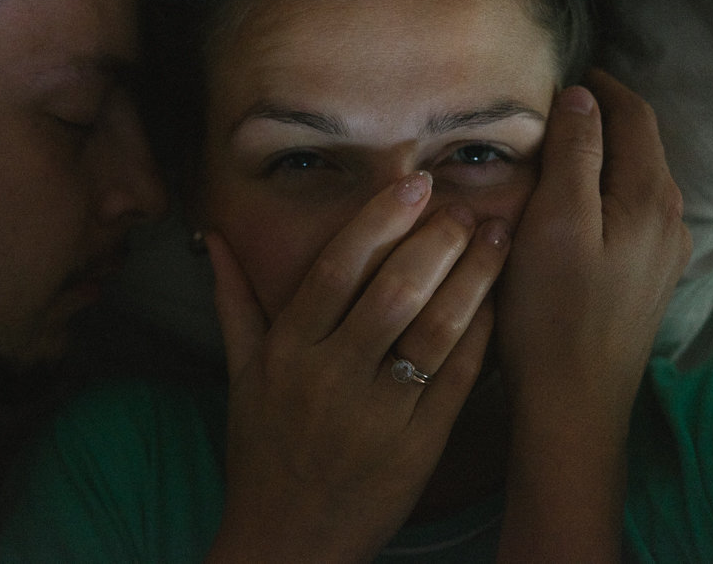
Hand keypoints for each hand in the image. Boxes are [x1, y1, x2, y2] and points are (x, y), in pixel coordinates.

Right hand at [206, 172, 510, 561]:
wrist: (287, 541)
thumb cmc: (263, 452)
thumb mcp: (241, 377)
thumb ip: (234, 302)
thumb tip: (214, 240)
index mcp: (287, 353)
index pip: (336, 271)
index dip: (378, 221)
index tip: (414, 184)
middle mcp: (330, 378)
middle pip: (394, 292)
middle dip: (437, 241)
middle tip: (466, 207)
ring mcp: (378, 415)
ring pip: (435, 331)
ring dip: (473, 278)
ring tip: (498, 239)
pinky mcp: (419, 447)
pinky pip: (457, 379)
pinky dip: (481, 335)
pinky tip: (497, 301)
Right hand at [495, 70, 691, 561]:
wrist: (572, 403)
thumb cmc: (552, 311)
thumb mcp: (555, 221)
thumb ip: (574, 154)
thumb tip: (583, 96)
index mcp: (651, 198)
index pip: (635, 117)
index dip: (603, 87)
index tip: (564, 73)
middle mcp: (671, 221)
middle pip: (640, 149)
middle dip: (602, 121)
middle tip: (550, 110)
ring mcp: (663, 255)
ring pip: (634, 185)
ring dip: (602, 160)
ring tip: (554, 154)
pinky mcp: (645, 282)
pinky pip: (630, 218)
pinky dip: (604, 196)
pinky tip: (573, 210)